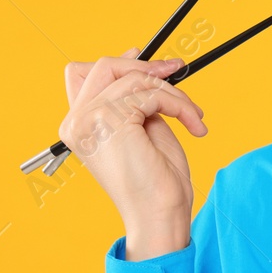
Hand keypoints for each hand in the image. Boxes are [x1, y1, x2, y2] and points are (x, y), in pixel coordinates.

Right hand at [57, 46, 207, 255]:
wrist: (159, 215)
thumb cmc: (155, 181)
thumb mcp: (143, 129)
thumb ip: (136, 99)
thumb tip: (143, 62)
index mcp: (78, 125)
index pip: (81, 74)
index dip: (115, 62)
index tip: (144, 57)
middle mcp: (76, 121)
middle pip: (104, 66)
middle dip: (146, 66)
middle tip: (177, 71)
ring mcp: (89, 119)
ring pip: (135, 78)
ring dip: (174, 93)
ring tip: (193, 116)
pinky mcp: (109, 119)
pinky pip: (152, 93)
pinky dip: (180, 105)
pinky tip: (195, 126)